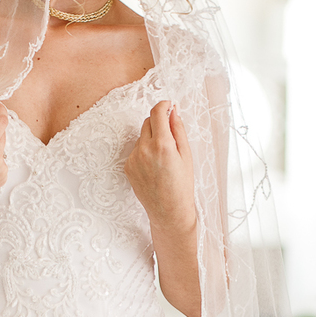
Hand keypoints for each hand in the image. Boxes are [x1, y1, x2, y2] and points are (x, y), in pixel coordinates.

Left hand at [124, 101, 195, 234]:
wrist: (168, 211)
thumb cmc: (182, 186)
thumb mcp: (186, 155)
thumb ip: (178, 130)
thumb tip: (173, 111)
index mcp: (162, 145)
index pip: (157, 112)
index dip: (163, 105)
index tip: (168, 105)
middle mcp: (144, 149)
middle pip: (148, 122)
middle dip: (158, 123)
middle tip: (170, 135)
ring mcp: (134, 158)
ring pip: (142, 136)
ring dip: (151, 138)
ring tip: (163, 158)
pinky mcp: (128, 167)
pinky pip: (136, 150)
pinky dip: (145, 152)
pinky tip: (154, 167)